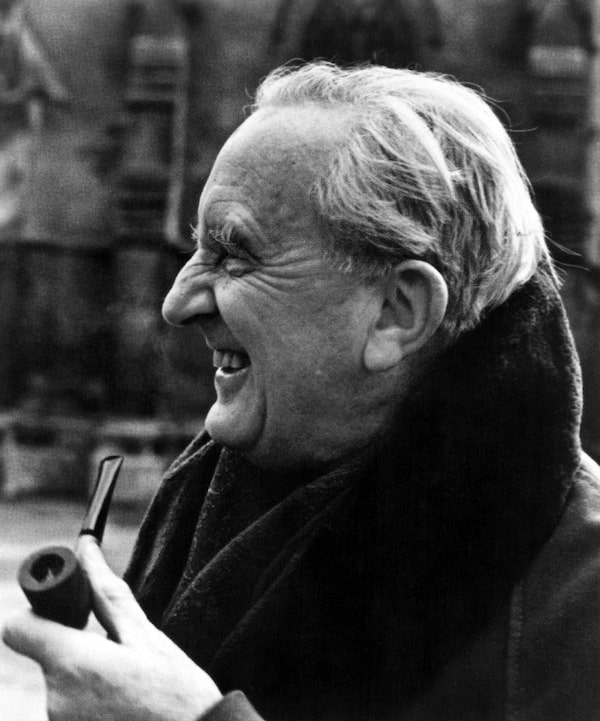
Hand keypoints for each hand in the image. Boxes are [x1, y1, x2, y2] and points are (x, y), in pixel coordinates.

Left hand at [2, 535, 222, 720]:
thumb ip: (107, 593)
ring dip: (90, 675)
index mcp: (71, 663)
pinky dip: (94, 701)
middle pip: (49, 653)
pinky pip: (72, 708)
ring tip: (132, 686)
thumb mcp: (146, 636)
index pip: (18, 627)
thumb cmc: (177, 694)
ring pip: (64, 682)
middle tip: (124, 654)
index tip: (72, 611)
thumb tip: (85, 549)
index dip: (39, 610)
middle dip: (80, 645)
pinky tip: (127, 707)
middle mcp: (54, 698)